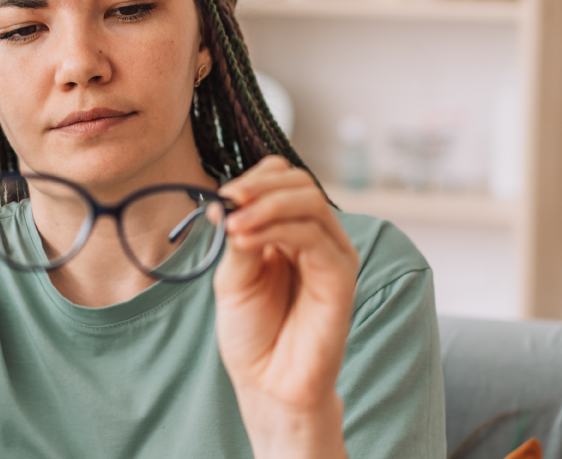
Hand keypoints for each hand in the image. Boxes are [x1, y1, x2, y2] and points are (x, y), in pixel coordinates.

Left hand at [213, 156, 358, 457]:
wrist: (268, 382)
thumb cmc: (252, 333)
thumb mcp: (233, 276)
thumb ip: (236, 237)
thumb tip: (226, 201)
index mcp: (289, 232)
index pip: (283, 180)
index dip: (253, 180)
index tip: (221, 195)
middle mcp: (315, 238)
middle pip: (299, 183)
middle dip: (259, 187)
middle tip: (227, 202)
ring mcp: (332, 254)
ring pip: (310, 201)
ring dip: (265, 205)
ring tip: (232, 225)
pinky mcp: (340, 275)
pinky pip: (313, 235)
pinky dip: (276, 228)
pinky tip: (247, 239)